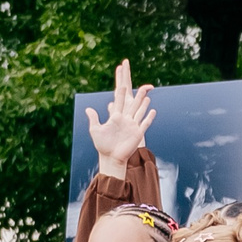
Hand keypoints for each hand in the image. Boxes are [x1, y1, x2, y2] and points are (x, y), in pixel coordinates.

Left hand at [87, 60, 154, 176]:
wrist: (111, 157)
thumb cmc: (103, 145)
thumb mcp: (95, 130)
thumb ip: (94, 119)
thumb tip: (88, 109)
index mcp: (116, 118)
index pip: (119, 102)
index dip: (121, 94)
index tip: (122, 85)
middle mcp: (125, 120)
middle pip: (132, 105)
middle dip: (137, 96)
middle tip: (141, 87)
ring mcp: (132, 126)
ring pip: (140, 112)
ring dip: (144, 104)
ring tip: (148, 97)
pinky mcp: (137, 133)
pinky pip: (145, 124)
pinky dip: (149, 117)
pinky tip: (153, 111)